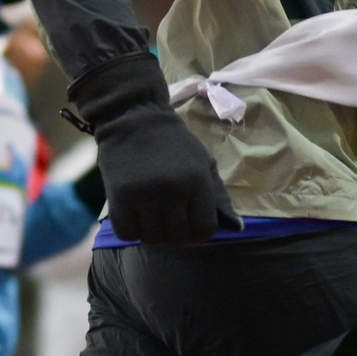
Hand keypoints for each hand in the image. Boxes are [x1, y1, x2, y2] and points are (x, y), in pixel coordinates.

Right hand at [66, 52, 240, 243]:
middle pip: (177, 238)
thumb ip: (217, 196)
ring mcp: (145, 195)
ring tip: (149, 215)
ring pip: (152, 238)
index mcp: (198, 182)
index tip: (187, 223)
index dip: (197, 232)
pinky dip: (130, 230)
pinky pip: (127, 233)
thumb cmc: (173, 143)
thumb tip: (237, 228)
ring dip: (151, 232)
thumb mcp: (202, 162)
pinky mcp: (119, 196)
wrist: (133, 117)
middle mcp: (173, 191)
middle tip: (166, 219)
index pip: (204, 230)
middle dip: (173, 234)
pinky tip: (133, 215)